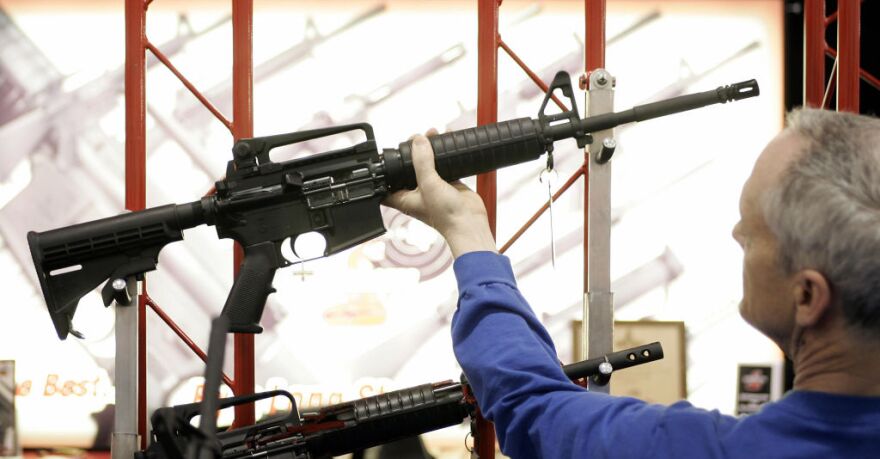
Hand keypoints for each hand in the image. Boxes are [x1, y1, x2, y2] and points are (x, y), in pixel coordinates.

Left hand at [383, 131, 497, 257]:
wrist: (470, 223)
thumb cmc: (445, 216)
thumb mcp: (428, 184)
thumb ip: (422, 162)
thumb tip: (418, 142)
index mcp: (404, 197)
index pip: (388, 181)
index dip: (388, 167)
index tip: (391, 154)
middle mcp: (417, 193)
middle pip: (409, 168)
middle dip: (411, 152)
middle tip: (415, 139)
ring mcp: (433, 188)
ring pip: (428, 164)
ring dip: (429, 150)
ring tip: (431, 135)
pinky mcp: (448, 184)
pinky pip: (444, 165)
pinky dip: (445, 154)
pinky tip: (447, 143)